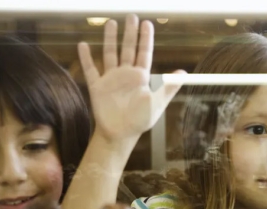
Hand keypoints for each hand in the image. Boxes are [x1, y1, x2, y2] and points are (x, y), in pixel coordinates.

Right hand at [77, 14, 184, 142]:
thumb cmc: (140, 120)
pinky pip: (90, 69)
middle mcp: (125, 74)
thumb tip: (183, 73)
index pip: (144, 53)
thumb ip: (168, 87)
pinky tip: (83, 45)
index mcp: (141, 77)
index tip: (147, 24)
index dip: (145, 39)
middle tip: (132, 16)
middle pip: (127, 49)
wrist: (121, 134)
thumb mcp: (157, 103)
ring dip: (109, 39)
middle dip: (129, 33)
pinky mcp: (98, 87)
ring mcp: (111, 79)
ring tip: (110, 23)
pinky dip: (86, 58)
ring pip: (109, 54)